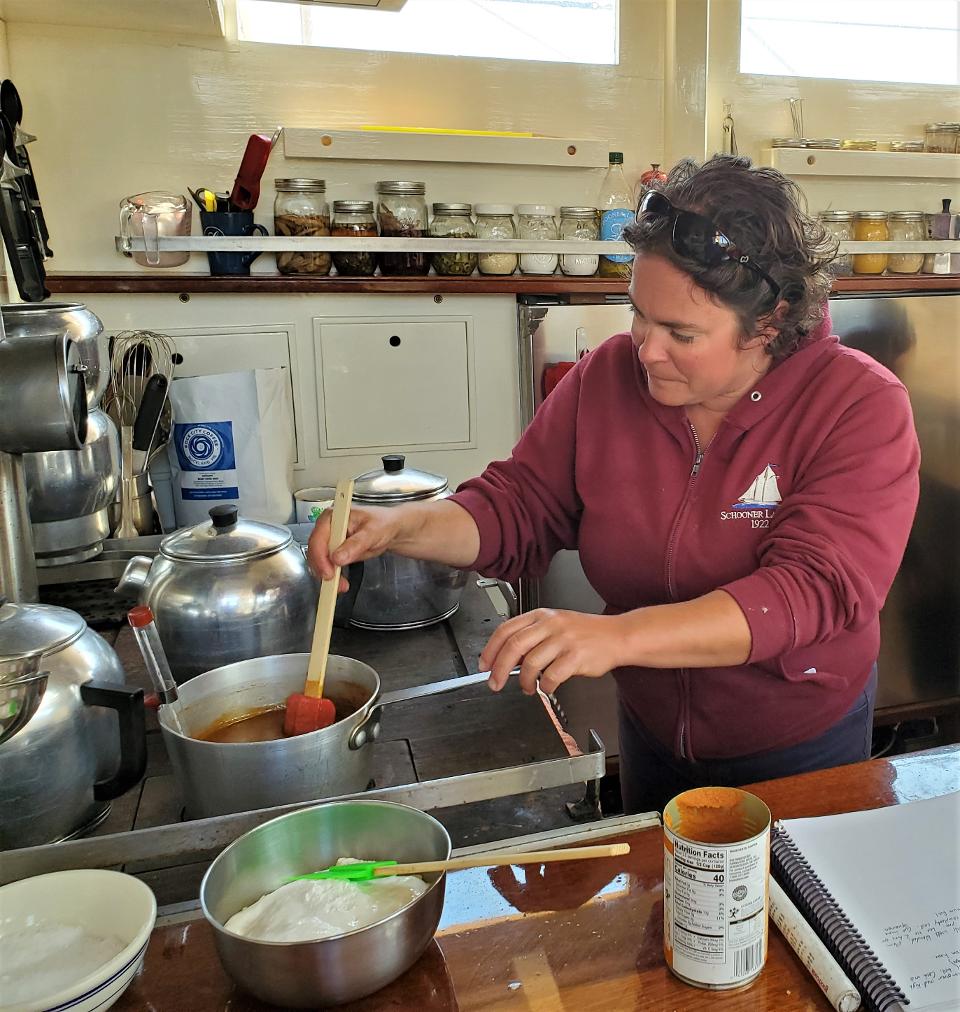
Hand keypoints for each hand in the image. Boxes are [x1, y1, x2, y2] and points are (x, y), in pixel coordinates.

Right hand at [306, 504, 402, 590]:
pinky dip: (332, 576)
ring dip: (327, 575)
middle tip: (335, 583)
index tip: (329, 573)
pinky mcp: (332, 550)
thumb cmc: (382, 524)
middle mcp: (327, 527)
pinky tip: (341, 582)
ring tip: (342, 585)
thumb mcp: (372, 532)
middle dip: (323, 569)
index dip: (321, 557)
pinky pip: (326, 565)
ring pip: (318, 560)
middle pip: (315, 551)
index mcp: (333, 516)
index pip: (318, 538)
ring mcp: (329, 539)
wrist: (389, 529)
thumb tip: (337, 558)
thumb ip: (355, 544)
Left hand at [480, 608, 627, 694]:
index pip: (506, 630)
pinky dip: (545, 686)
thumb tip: (507, 658)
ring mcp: (563, 640)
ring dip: (524, 681)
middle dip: (499, 668)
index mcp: (541, 615)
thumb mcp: (555, 626)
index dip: (490, 649)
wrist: (617, 636)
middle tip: (495, 683)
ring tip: (527, 687)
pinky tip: (547, 687)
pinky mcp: (576, 656)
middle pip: (513, 646)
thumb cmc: (586, 633)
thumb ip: (531, 637)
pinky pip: (551, 675)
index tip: (484, 665)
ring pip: (531, 663)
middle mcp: (550, 625)